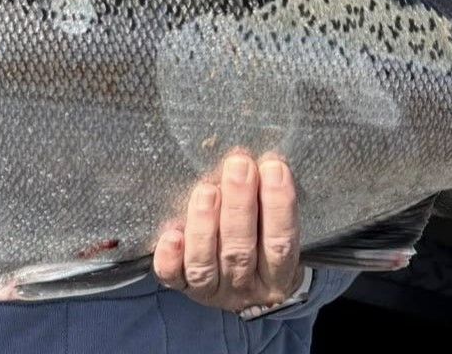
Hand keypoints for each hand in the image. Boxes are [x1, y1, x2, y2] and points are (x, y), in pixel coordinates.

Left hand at [153, 149, 302, 313]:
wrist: (248, 291)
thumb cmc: (264, 246)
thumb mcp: (278, 232)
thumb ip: (270, 204)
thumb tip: (264, 160)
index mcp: (278, 277)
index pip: (280, 242)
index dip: (278, 205)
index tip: (273, 166)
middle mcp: (246, 288)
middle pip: (240, 251)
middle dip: (239, 206)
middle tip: (238, 166)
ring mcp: (213, 292)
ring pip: (205, 264)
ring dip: (205, 226)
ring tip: (206, 190)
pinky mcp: (183, 289)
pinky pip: (173, 278)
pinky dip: (170, 258)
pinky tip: (171, 235)